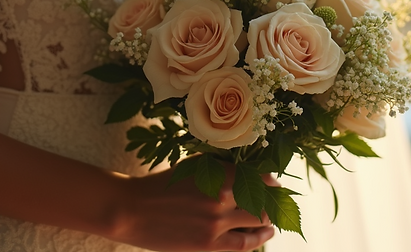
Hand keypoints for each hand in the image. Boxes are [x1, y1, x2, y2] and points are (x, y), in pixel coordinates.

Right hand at [112, 163, 275, 251]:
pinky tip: (267, 233)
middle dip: (275, 200)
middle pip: (263, 199)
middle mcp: (222, 197)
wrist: (131, 210)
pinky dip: (259, 238)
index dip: (271, 181)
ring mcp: (216, 223)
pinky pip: (244, 243)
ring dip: (271, 218)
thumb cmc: (161, 184)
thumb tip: (248, 167)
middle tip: (280, 200)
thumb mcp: (192, 166)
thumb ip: (220, 165)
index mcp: (218, 174)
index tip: (275, 183)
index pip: (260, 178)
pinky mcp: (208, 244)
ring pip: (258, 221)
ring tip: (275, 217)